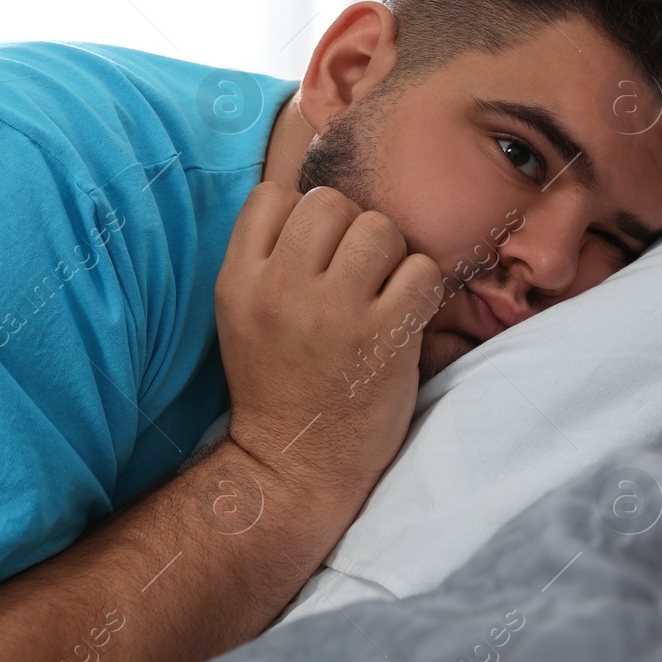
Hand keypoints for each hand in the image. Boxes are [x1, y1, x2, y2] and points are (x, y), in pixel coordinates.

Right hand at [215, 183, 441, 531]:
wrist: (294, 465)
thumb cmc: (279, 383)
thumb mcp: (244, 314)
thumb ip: (269, 257)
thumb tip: (321, 196)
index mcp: (238, 281)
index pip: (273, 196)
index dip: (302, 214)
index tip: (316, 253)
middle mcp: (280, 290)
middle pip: (330, 201)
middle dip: (352, 228)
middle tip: (357, 272)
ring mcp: (332, 314)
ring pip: (380, 228)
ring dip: (392, 255)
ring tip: (382, 293)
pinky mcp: (383, 338)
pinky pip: (421, 270)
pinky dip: (423, 287)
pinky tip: (406, 316)